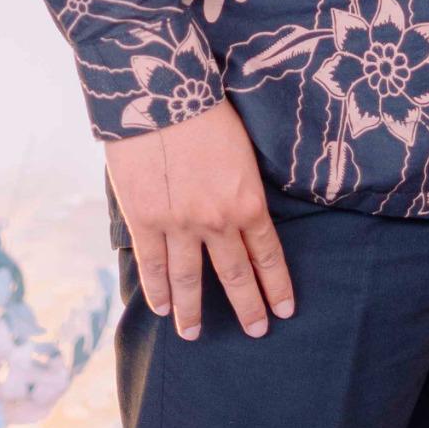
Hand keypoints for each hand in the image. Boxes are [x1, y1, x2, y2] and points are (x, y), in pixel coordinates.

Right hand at [102, 97, 295, 341]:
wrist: (162, 93)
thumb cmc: (206, 111)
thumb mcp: (241, 151)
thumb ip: (242, 188)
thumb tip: (244, 212)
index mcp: (247, 201)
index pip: (267, 255)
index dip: (276, 286)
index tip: (283, 310)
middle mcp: (216, 221)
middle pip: (234, 275)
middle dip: (247, 307)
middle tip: (254, 331)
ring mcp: (178, 225)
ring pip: (188, 281)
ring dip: (192, 311)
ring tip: (192, 333)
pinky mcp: (144, 219)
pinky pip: (152, 265)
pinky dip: (156, 290)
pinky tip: (160, 307)